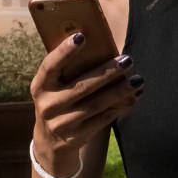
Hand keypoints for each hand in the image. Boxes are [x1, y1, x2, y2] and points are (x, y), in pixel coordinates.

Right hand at [29, 33, 140, 175]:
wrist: (50, 141)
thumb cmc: (58, 100)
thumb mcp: (54, 86)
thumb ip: (68, 70)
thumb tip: (101, 46)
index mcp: (40, 86)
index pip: (50, 66)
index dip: (64, 51)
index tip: (82, 36)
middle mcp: (48, 105)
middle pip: (82, 86)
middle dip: (108, 72)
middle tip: (127, 60)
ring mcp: (62, 123)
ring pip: (97, 104)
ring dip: (120, 91)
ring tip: (138, 80)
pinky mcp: (77, 137)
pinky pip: (103, 119)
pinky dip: (120, 106)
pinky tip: (133, 96)